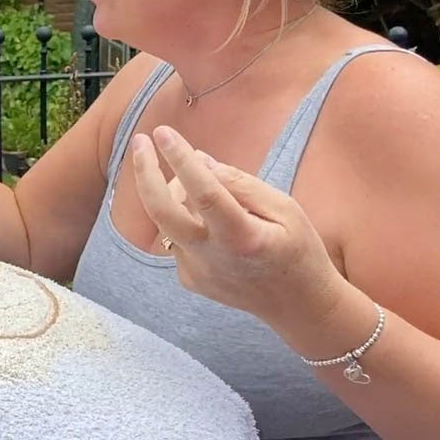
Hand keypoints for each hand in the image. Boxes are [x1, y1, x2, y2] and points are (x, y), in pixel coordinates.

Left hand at [131, 125, 346, 327]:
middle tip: (141, 141)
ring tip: (201, 185)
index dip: (180, 160)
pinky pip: (177, 237)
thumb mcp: (285, 209)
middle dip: (144, 172)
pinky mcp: (189, 279)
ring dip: (175, 194)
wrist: (297, 307)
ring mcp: (196, 272)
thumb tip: (200, 160)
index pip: (203, 192)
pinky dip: (187, 219)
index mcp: (242, 238)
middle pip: (162, 211)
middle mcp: (212, 258)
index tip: (163, 133)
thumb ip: (241, 184)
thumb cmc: (298, 251)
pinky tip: (212, 223)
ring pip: (168, 220)